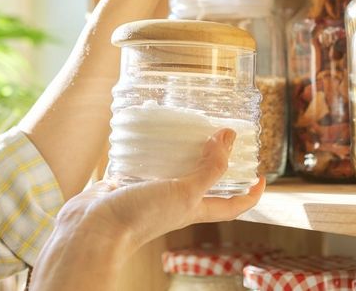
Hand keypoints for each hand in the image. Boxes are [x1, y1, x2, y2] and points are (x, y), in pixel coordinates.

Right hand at [63, 129, 264, 253]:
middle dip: (215, 162)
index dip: (250, 195)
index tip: (262, 176)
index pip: (231, 206)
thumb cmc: (142, 217)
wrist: (94, 229)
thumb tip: (229, 139)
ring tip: (188, 125)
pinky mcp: (126, 183)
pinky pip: (142, 162)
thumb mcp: (185, 192)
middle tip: (222, 135)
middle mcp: (174, 202)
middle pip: (203, 183)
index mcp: (193, 209)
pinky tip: (148, 132)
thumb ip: (209, 168)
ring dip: (181, 151)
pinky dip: (148, 148)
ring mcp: (150, 192)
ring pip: (172, 169)